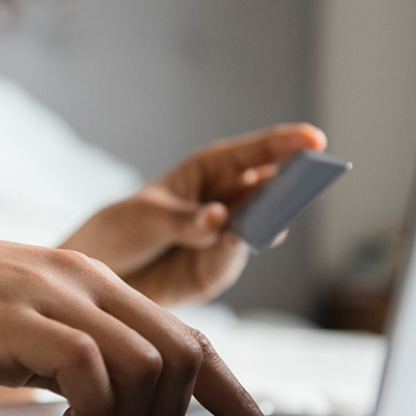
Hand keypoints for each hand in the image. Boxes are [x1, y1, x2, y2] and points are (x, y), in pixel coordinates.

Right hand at [0, 225, 283, 415]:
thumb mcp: (36, 324)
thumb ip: (85, 349)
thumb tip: (128, 397)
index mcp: (100, 283)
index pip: (192, 340)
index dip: (235, 397)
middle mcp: (90, 282)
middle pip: (186, 355)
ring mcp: (56, 296)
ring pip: (148, 365)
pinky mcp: (19, 318)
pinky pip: (91, 369)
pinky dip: (90, 411)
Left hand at [61, 124, 326, 305]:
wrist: (100, 275)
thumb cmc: (120, 230)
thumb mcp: (144, 217)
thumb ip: (183, 220)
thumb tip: (220, 219)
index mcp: (207, 172)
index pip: (251, 155)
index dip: (284, 145)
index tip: (315, 140)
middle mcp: (224, 203)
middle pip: (267, 191)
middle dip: (290, 185)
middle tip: (311, 179)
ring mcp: (224, 239)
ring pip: (257, 228)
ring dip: (268, 221)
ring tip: (274, 216)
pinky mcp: (215, 272)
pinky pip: (231, 261)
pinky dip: (233, 253)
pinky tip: (233, 243)